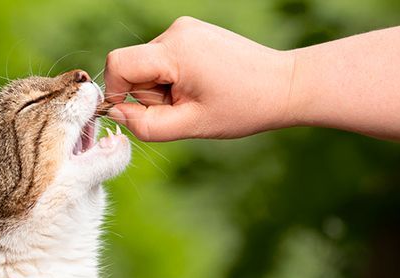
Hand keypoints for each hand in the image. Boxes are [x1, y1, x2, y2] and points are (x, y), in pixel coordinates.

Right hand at [103, 16, 295, 141]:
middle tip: (182, 109)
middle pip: (134, 66)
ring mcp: (185, 28)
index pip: (118, 64)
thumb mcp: (191, 125)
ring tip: (196, 98)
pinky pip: (164, 59)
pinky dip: (173, 78)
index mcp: (175, 51)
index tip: (137, 114)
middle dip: (148, 95)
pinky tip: (200, 86)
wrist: (283, 85)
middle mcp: (177, 31)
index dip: (116, 92)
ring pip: (149, 65)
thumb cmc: (242, 107)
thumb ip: (147, 124)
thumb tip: (116, 114)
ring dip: (162, 88)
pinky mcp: (192, 33)